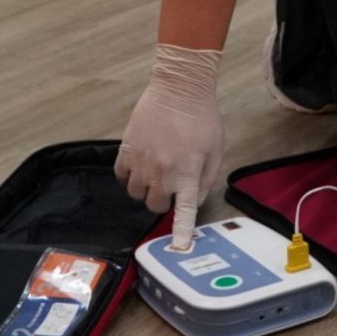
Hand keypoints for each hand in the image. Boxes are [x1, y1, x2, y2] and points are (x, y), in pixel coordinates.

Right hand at [115, 45, 225, 250]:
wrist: (179, 87)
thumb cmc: (202, 117)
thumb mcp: (215, 150)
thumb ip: (205, 179)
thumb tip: (194, 200)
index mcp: (187, 173)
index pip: (183, 211)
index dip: (180, 232)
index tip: (177, 248)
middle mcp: (162, 171)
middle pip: (154, 205)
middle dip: (163, 200)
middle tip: (171, 185)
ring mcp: (141, 161)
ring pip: (135, 193)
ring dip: (145, 189)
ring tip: (155, 171)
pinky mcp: (126, 149)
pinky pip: (121, 175)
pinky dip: (129, 176)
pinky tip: (140, 164)